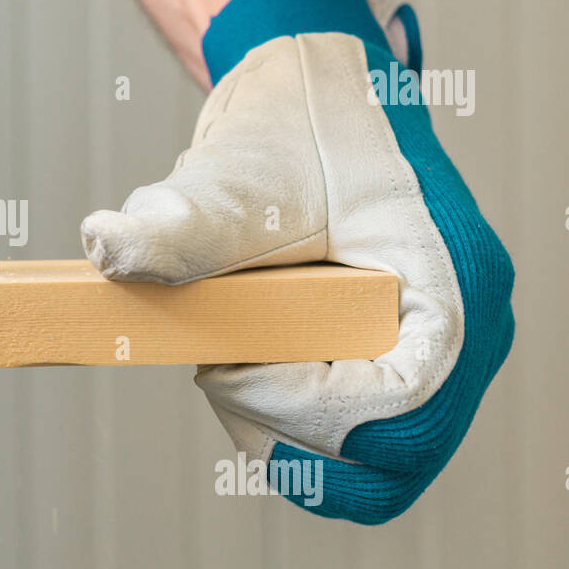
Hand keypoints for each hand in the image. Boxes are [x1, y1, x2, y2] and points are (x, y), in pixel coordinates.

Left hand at [80, 0, 514, 523]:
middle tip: (220, 364)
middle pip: (386, 461)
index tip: (220, 363)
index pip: (398, 407)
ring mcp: (433, 359)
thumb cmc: (294, 127)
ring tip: (229, 350)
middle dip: (284, 429)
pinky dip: (283, 426)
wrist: (312, 99)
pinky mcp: (393, 370)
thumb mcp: (236, 174)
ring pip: (366, 469)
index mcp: (454, 286)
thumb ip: (180, 223)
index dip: (299, 404)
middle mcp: (462, 336)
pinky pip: (348, 446)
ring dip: (277, 432)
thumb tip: (106, 245)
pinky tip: (241, 363)